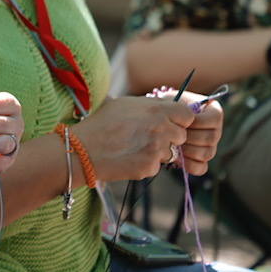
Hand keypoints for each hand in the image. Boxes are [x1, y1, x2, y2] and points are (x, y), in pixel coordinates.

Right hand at [72, 95, 197, 181]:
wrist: (82, 149)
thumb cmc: (100, 124)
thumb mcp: (125, 104)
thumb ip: (151, 105)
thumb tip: (166, 106)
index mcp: (156, 109)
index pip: (187, 115)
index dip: (179, 120)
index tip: (169, 123)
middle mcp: (160, 128)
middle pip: (181, 135)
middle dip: (169, 138)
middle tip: (146, 138)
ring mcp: (156, 149)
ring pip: (170, 152)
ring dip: (156, 152)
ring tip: (133, 148)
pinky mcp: (150, 167)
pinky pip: (156, 166)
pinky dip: (145, 164)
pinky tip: (128, 158)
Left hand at [147, 87, 223, 174]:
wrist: (157, 121)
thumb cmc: (166, 108)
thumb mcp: (173, 101)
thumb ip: (182, 107)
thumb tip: (188, 121)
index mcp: (213, 112)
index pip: (215, 119)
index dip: (198, 122)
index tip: (182, 121)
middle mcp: (215, 130)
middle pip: (211, 138)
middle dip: (189, 137)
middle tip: (173, 134)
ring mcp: (210, 146)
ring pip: (206, 153)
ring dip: (187, 150)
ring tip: (173, 144)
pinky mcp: (201, 160)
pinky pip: (201, 167)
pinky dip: (188, 165)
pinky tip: (177, 158)